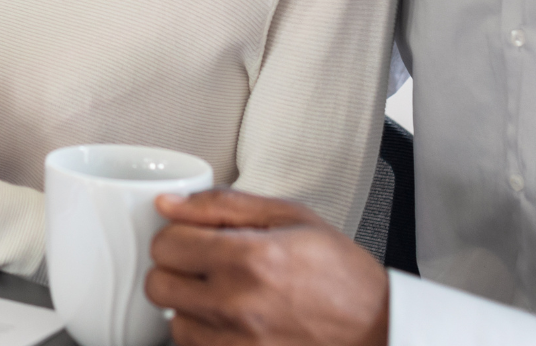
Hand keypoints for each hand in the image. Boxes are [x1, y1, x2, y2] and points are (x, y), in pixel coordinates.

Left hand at [146, 189, 388, 345]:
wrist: (377, 328)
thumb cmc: (341, 274)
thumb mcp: (290, 217)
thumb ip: (222, 205)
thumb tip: (169, 204)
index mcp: (250, 258)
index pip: (166, 244)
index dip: (177, 235)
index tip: (192, 238)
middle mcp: (238, 304)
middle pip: (158, 284)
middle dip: (176, 270)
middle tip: (203, 266)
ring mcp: (237, 343)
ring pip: (172, 321)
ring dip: (189, 306)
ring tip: (223, 295)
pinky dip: (205, 335)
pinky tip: (231, 321)